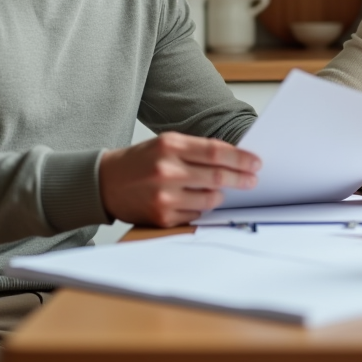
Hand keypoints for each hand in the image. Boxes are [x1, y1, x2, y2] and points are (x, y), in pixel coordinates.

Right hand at [99, 132, 260, 227]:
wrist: (105, 182)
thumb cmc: (139, 161)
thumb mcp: (165, 144)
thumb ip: (196, 150)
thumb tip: (233, 159)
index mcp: (170, 146)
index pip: (216, 152)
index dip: (241, 158)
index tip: (255, 162)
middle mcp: (167, 170)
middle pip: (218, 176)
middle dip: (241, 178)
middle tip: (252, 179)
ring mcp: (164, 196)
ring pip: (210, 198)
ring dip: (221, 194)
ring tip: (221, 189)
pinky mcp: (162, 217)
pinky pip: (196, 214)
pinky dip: (202, 207)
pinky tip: (198, 200)